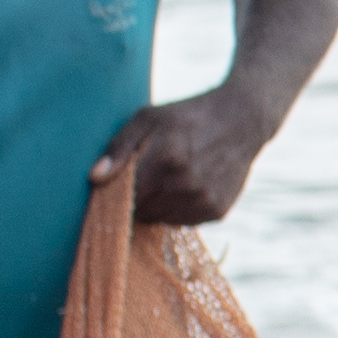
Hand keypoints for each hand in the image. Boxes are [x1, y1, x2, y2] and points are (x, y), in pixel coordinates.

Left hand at [95, 86, 275, 227]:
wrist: (242, 120)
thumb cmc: (187, 115)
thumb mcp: (148, 118)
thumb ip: (119, 147)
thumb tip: (94, 178)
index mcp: (164, 159)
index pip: (125, 198)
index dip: (116, 195)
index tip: (115, 187)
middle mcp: (186, 185)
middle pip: (142, 212)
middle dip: (137, 200)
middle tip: (146, 178)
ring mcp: (204, 200)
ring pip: (162, 220)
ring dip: (158, 205)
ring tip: (168, 179)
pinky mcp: (218, 211)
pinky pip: (184, 222)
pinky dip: (180, 209)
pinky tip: (188, 186)